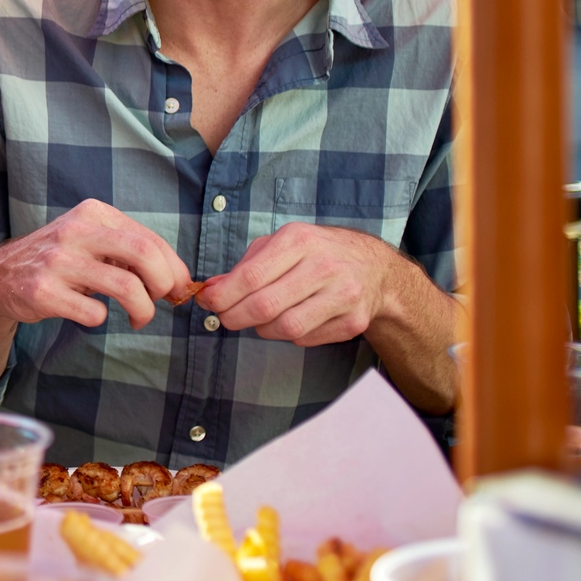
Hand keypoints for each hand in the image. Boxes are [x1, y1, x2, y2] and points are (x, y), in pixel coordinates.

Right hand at [0, 198, 188, 331]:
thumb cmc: (58, 260)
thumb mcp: (89, 238)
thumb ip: (128, 248)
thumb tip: (177, 276)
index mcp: (92, 214)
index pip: (149, 238)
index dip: (174, 267)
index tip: (178, 286)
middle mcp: (75, 232)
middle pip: (143, 254)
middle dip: (164, 283)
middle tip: (163, 300)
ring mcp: (57, 262)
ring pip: (126, 287)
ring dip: (143, 310)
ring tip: (138, 318)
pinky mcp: (44, 292)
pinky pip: (94, 313)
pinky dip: (102, 319)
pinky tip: (92, 314)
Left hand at [196, 223, 410, 345]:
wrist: (373, 268)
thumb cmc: (315, 253)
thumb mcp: (281, 245)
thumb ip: (245, 266)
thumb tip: (210, 289)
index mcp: (300, 241)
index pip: (251, 276)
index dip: (223, 295)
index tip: (206, 301)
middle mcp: (325, 266)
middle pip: (265, 306)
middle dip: (234, 317)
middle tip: (224, 317)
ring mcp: (343, 296)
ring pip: (285, 328)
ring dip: (260, 329)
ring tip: (257, 319)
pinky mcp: (354, 321)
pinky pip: (305, 339)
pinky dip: (288, 335)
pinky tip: (290, 319)